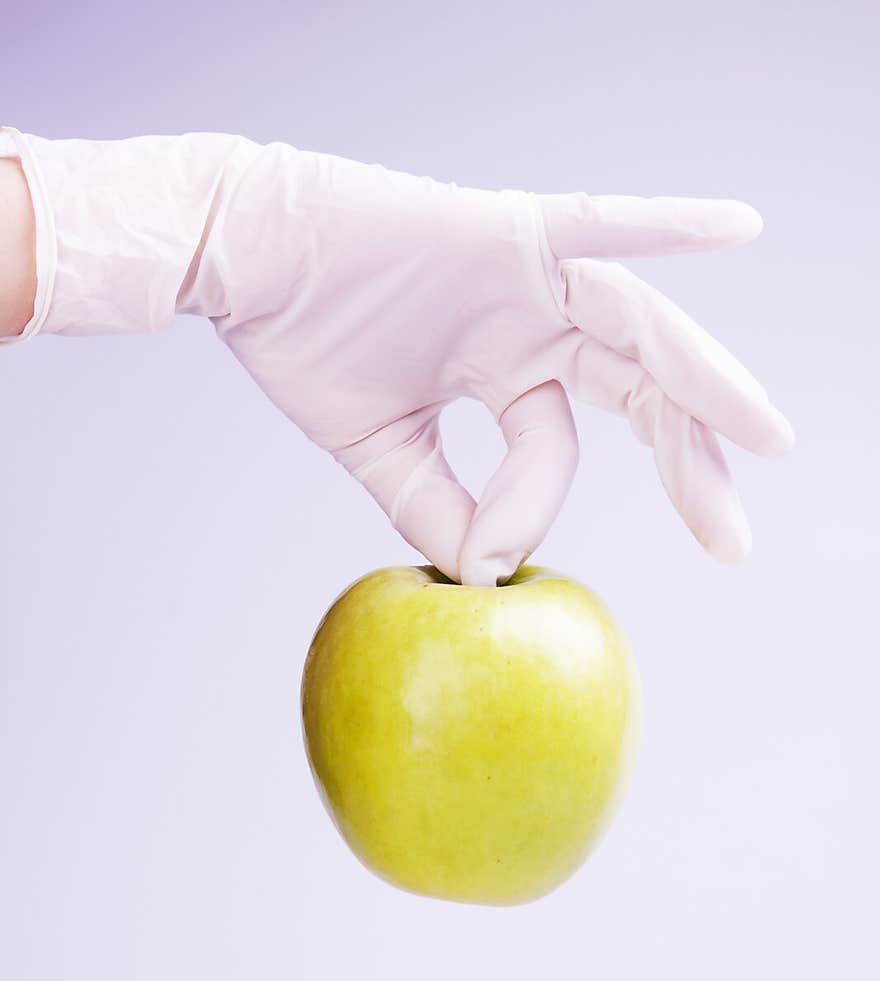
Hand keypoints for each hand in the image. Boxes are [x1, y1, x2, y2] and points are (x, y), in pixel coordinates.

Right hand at [2, 128, 791, 582]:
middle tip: (734, 545)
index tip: (482, 558)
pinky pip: (595, 226)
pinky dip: (665, 225)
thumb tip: (483, 577)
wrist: (240, 264)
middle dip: (691, 468)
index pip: (556, 453)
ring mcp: (530, 278)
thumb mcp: (383, 450)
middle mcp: (537, 326)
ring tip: (765, 437)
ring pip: (638, 331)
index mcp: (510, 372)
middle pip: (640, 398)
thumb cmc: (304, 342)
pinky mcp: (506, 234)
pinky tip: (739, 229)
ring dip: (705, 383)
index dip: (526, 512)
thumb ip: (437, 507)